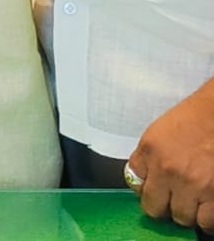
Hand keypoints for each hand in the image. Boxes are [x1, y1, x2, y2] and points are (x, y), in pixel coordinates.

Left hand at [127, 83, 213, 231]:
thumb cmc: (193, 120)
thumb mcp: (157, 133)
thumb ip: (146, 158)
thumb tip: (141, 182)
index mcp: (151, 152)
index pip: (135, 184)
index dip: (145, 190)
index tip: (153, 191)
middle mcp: (169, 171)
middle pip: (156, 209)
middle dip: (163, 206)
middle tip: (172, 199)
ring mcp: (195, 186)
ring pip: (183, 218)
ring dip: (187, 212)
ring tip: (193, 200)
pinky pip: (207, 222)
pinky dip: (207, 219)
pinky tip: (207, 207)